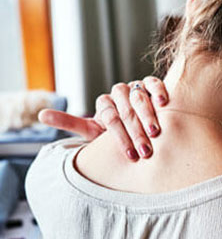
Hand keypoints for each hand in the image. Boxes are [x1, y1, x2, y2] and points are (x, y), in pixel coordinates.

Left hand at [38, 76, 168, 160]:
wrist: (137, 127)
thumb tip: (40, 115)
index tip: (129, 155)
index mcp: (103, 104)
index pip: (110, 118)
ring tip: (156, 132)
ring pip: (139, 97)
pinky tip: (164, 104)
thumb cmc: (113, 134)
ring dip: (148, 115)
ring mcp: (134, 87)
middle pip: (126, 110)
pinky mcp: (149, 84)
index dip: (119, 137)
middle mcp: (118, 93)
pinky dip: (158, 91)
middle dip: (136, 132)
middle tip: (145, 151)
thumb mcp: (91, 131)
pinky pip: (153, 83)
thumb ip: (70, 123)